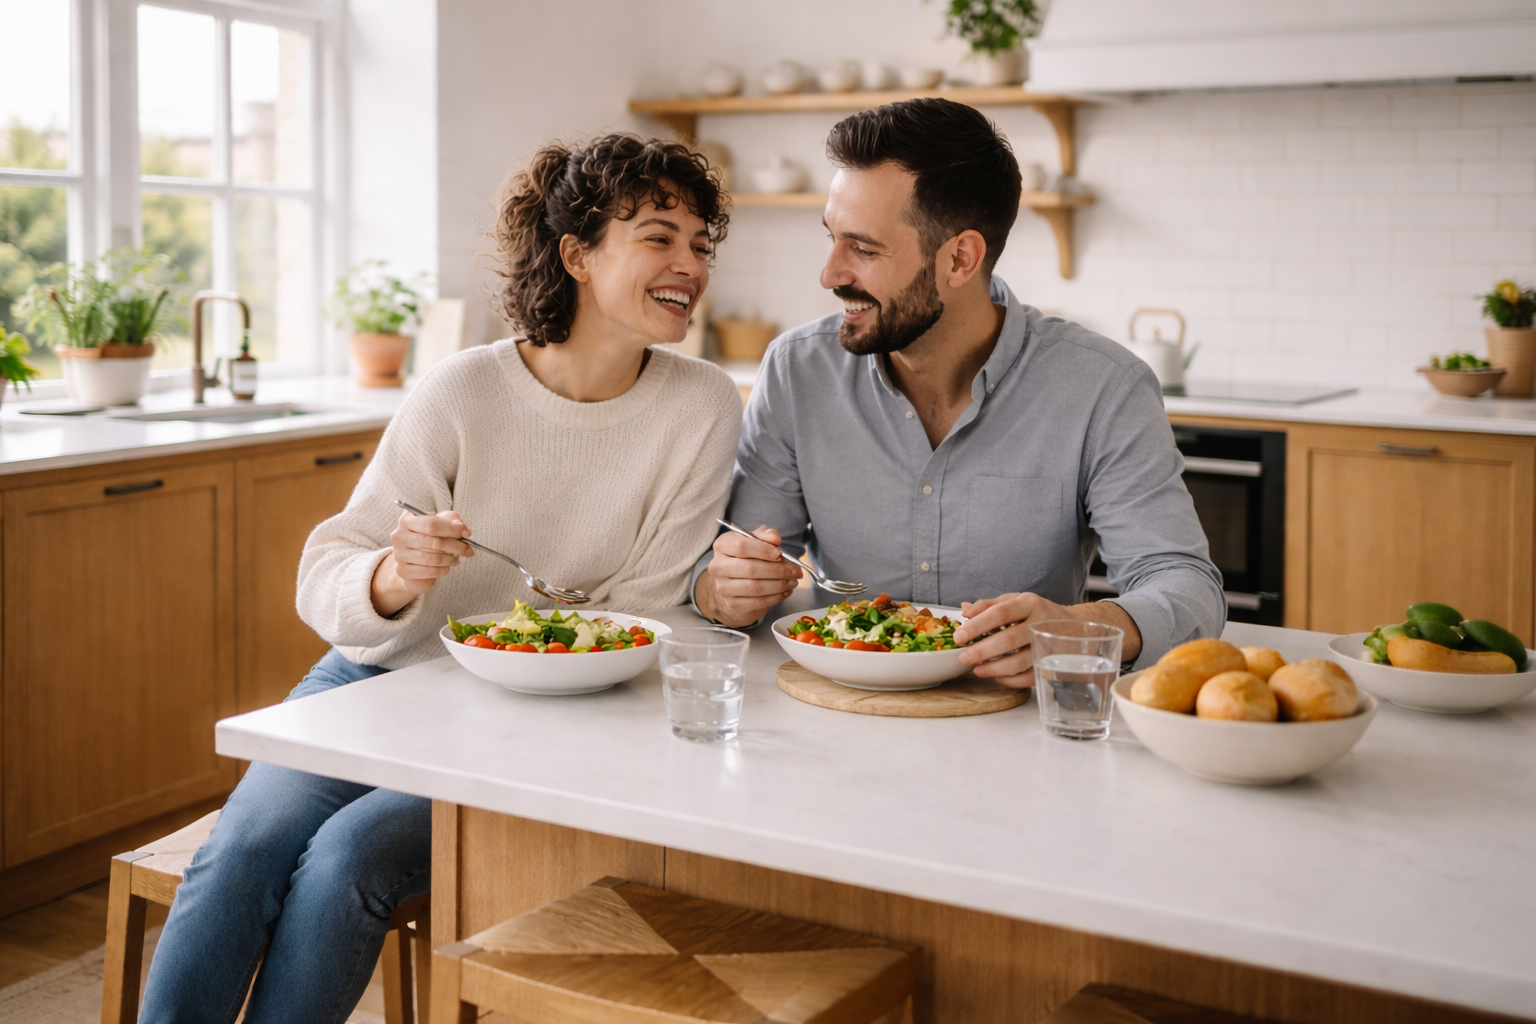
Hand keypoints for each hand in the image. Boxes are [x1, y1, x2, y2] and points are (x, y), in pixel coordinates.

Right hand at [370, 509, 474, 616]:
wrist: (411, 562)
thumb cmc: (426, 539)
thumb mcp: (438, 524)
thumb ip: (450, 520)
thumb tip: (462, 527)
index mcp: (407, 519)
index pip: (432, 523)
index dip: (452, 529)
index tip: (465, 532)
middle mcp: (399, 536)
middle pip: (435, 542)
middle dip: (456, 546)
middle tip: (468, 550)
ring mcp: (399, 554)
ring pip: (434, 558)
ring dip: (451, 559)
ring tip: (456, 558)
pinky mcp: (403, 571)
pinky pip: (430, 571)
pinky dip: (443, 570)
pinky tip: (446, 567)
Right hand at [693, 525, 801, 626]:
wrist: (736, 582)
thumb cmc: (748, 557)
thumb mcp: (756, 541)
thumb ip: (765, 536)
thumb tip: (774, 537)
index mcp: (722, 545)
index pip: (741, 546)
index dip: (763, 550)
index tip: (780, 554)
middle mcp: (718, 566)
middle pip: (750, 569)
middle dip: (778, 570)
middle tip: (795, 571)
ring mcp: (723, 587)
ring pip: (755, 587)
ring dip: (779, 585)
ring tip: (793, 581)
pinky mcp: (733, 604)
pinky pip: (757, 602)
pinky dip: (775, 597)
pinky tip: (785, 591)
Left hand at [953, 593, 1141, 688]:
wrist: (1076, 626)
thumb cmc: (1038, 613)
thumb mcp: (1016, 601)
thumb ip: (989, 606)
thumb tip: (964, 610)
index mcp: (1029, 603)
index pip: (1000, 613)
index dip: (977, 626)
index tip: (959, 637)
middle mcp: (1041, 622)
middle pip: (1009, 639)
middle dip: (982, 651)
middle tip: (963, 658)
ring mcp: (1049, 646)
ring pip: (1020, 661)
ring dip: (994, 668)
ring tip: (977, 669)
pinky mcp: (1053, 664)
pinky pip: (1030, 676)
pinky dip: (1011, 680)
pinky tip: (997, 676)